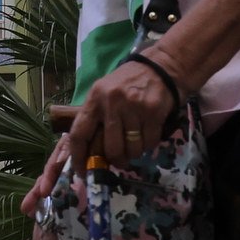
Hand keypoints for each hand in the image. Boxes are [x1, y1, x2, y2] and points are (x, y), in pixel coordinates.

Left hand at [62, 55, 185, 182]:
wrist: (161, 67)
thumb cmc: (128, 83)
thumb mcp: (105, 93)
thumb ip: (96, 118)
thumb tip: (89, 154)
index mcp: (95, 99)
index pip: (79, 134)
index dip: (78, 158)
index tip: (82, 172)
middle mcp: (112, 103)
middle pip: (111, 149)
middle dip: (116, 160)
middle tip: (120, 161)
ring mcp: (134, 108)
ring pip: (132, 149)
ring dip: (134, 152)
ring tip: (136, 142)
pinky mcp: (153, 112)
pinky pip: (149, 143)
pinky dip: (148, 145)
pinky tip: (148, 133)